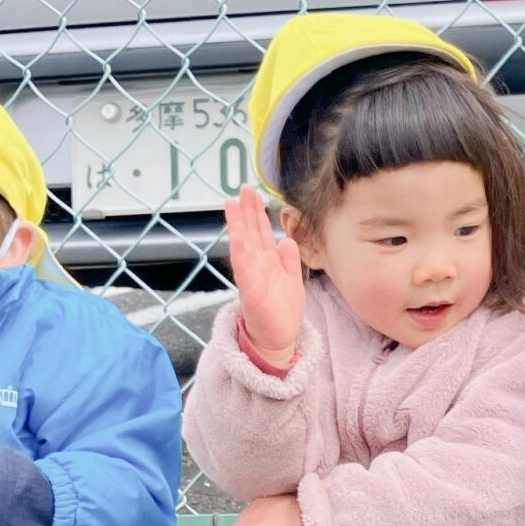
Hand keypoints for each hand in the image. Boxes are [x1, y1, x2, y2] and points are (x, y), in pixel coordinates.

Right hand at [225, 184, 304, 364]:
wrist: (279, 337)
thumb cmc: (283, 310)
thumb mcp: (292, 279)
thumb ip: (289, 259)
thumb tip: (287, 239)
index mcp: (267, 261)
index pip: (261, 231)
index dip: (257, 212)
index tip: (253, 193)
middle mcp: (256, 264)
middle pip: (250, 232)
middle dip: (246, 210)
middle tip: (243, 188)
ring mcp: (251, 275)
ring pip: (242, 244)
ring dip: (237, 224)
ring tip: (232, 204)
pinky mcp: (250, 289)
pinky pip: (243, 267)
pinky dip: (240, 251)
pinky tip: (237, 235)